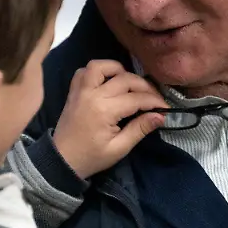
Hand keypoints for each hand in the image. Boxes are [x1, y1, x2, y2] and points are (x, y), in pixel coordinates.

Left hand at [51, 60, 167, 178]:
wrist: (61, 161)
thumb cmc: (92, 157)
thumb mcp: (119, 148)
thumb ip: (139, 129)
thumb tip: (160, 116)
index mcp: (104, 110)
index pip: (137, 98)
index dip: (155, 102)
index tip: (165, 108)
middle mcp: (92, 94)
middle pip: (125, 79)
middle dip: (144, 86)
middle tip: (154, 98)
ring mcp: (81, 90)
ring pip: (101, 66)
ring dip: (119, 70)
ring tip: (130, 83)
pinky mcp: (74, 91)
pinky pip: (84, 71)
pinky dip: (98, 71)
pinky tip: (108, 81)